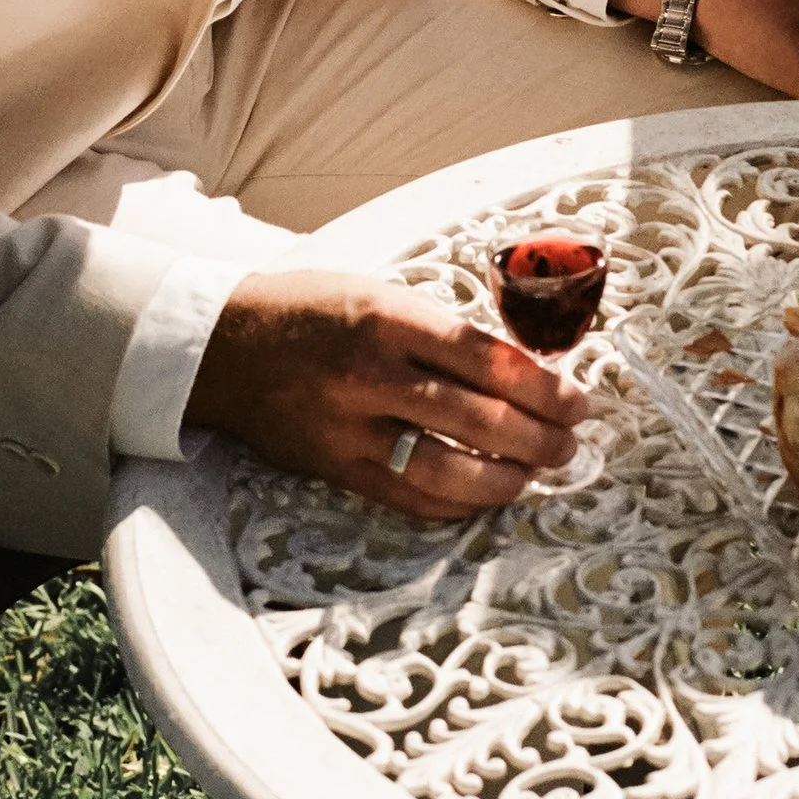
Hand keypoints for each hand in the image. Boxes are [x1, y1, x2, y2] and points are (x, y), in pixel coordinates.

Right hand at [185, 270, 588, 522]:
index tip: (575, 399)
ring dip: (506, 478)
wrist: (223, 346)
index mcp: (388, 319)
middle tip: (569, 441)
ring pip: (447, 470)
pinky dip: (458, 502)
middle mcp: (370, 376)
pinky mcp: (335, 468)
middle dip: (539, 437)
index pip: (486, 359)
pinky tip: (488, 494)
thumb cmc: (313, 311)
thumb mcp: (381, 295)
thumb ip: (444, 332)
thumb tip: (524, 370)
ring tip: (537, 471)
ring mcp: (350, 429)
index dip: (543, 387)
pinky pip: (409, 497)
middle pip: (477, 419)